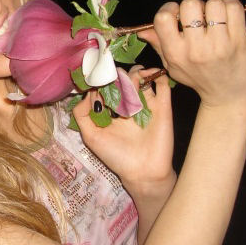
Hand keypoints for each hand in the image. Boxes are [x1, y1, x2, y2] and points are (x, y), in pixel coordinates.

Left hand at [73, 65, 175, 201]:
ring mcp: (146, 104)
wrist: (143, 172)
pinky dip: (158, 75)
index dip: (101, 80)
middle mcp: (128, 105)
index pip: (105, 87)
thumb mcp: (91, 136)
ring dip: (135, 72)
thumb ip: (82, 114)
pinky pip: (163, 85)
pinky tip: (150, 74)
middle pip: (123, 79)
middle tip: (114, 78)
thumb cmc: (116, 156)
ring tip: (130, 79)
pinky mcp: (163, 107)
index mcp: (111, 111)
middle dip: (117, 75)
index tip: (96, 76)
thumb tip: (87, 92)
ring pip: (141, 78)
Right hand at [139, 0, 245, 111]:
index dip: (170, 8)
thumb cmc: (200, 77)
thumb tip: (143, 31)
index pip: (163, 18)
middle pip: (189, 4)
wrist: (229, 96)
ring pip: (213, 4)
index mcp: (176, 53)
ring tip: (217, 19)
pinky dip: (231, 4)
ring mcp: (219, 44)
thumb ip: (159, 45)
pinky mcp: (239, 40)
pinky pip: (233, 6)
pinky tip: (230, 15)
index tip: (178, 14)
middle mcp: (195, 49)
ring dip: (215, 7)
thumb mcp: (174, 66)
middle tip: (201, 18)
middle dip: (196, 7)